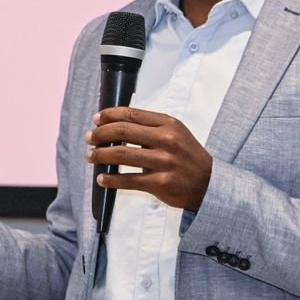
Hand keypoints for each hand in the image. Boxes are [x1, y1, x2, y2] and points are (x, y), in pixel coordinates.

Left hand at [87, 107, 212, 211]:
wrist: (209, 184)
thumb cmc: (187, 156)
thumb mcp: (176, 133)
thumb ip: (150, 126)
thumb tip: (116, 123)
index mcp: (168, 124)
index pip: (131, 114)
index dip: (109, 115)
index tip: (96, 119)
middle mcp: (166, 140)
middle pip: (123, 132)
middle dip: (100, 134)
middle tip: (89, 138)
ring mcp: (164, 162)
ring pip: (122, 155)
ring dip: (100, 155)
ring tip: (91, 156)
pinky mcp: (160, 183)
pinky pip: (128, 180)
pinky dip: (110, 179)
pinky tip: (102, 178)